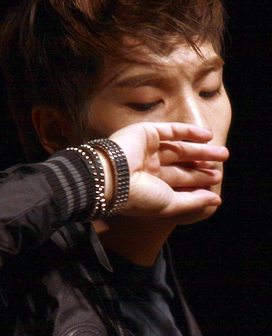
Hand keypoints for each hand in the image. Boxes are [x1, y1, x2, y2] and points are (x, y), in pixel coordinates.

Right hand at [101, 122, 227, 218]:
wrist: (112, 178)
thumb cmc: (139, 197)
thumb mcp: (170, 204)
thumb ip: (193, 202)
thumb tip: (216, 201)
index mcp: (150, 186)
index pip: (179, 182)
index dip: (198, 182)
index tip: (216, 181)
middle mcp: (148, 168)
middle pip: (181, 165)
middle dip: (202, 166)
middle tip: (222, 164)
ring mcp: (147, 150)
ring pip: (179, 148)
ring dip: (201, 150)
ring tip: (222, 153)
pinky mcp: (146, 133)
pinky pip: (172, 131)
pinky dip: (190, 132)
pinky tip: (207, 136)